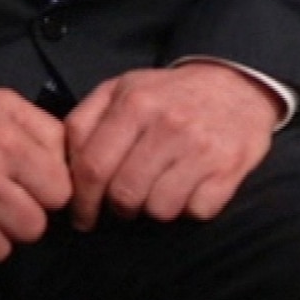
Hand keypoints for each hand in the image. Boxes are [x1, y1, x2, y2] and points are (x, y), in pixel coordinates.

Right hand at [0, 87, 71, 276]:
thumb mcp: (3, 104)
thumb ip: (46, 129)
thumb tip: (72, 162)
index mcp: (9, 145)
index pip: (60, 194)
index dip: (50, 191)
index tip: (35, 186)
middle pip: (34, 228)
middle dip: (24, 217)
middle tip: (5, 202)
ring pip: (1, 252)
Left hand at [63, 62, 282, 230]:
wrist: (238, 83)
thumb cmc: (170, 94)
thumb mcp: (122, 89)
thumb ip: (85, 120)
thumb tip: (62, 165)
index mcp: (135, 102)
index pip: (92, 167)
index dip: (82, 201)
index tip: (82, 216)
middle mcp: (169, 124)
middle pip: (124, 194)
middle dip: (118, 208)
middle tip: (125, 204)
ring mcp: (201, 147)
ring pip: (159, 209)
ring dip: (155, 208)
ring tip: (160, 190)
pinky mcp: (230, 167)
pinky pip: (197, 211)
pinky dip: (191, 208)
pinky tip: (190, 188)